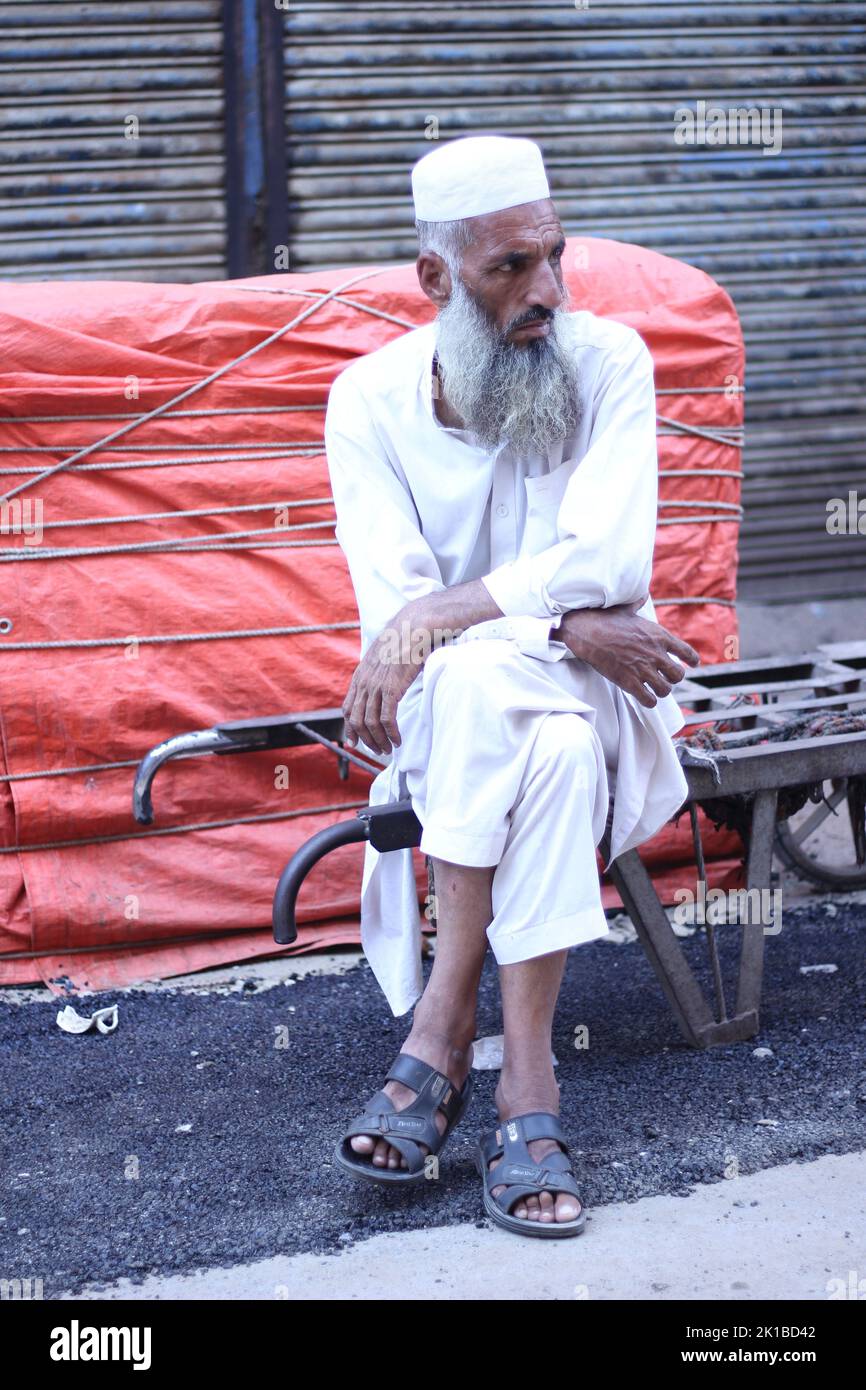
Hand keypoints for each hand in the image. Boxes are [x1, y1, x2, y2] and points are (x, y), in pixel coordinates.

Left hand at [341, 619, 424, 754]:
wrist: (412, 628)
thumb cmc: (403, 642)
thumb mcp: (383, 659)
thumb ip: (377, 674)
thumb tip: (383, 686)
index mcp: (360, 676)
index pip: (348, 708)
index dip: (350, 728)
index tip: (355, 742)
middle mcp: (364, 683)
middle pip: (357, 721)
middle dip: (366, 740)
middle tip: (377, 750)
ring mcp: (376, 686)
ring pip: (371, 724)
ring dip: (379, 741)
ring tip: (388, 749)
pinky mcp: (391, 689)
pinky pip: (387, 719)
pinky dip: (391, 734)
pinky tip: (397, 740)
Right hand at [554, 602, 699, 708]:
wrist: (588, 632)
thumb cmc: (606, 619)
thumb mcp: (626, 609)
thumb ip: (638, 604)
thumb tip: (642, 595)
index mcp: (659, 636)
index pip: (687, 652)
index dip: (692, 660)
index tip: (693, 664)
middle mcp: (656, 654)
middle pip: (678, 675)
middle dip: (673, 678)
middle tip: (664, 677)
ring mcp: (643, 669)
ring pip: (665, 690)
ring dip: (660, 690)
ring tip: (654, 688)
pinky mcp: (629, 682)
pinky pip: (649, 700)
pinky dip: (648, 701)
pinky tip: (644, 697)